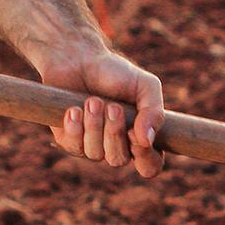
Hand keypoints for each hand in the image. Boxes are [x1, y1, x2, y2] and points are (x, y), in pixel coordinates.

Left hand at [40, 49, 164, 178]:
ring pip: (95, 154)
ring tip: (92, 100)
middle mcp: (116, 147)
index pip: (150, 166)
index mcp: (140, 138)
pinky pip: (73, 147)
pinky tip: (74, 109)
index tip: (136, 134)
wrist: (78, 58)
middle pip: (118, 160)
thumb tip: (147, 140)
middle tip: (112, 106)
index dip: (145, 158)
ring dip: (94, 125)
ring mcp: (92, 146)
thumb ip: (154, 112)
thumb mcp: (145, 86)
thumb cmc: (115, 73)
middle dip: (114, 133)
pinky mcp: (69, 141)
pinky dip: (75, 126)